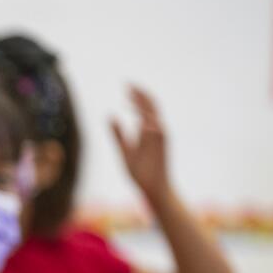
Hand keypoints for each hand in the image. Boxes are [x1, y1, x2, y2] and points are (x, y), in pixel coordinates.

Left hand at [110, 85, 173, 203]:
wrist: (152, 189)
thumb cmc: (140, 172)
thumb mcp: (124, 151)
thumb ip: (117, 134)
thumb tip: (110, 116)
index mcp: (146, 131)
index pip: (143, 107)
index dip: (135, 96)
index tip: (125, 85)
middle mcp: (155, 131)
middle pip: (150, 106)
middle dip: (140, 94)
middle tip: (127, 83)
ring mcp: (160, 138)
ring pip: (154, 115)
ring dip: (143, 105)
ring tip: (131, 96)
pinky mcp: (163, 148)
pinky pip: (159, 132)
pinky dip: (150, 123)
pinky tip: (140, 119)